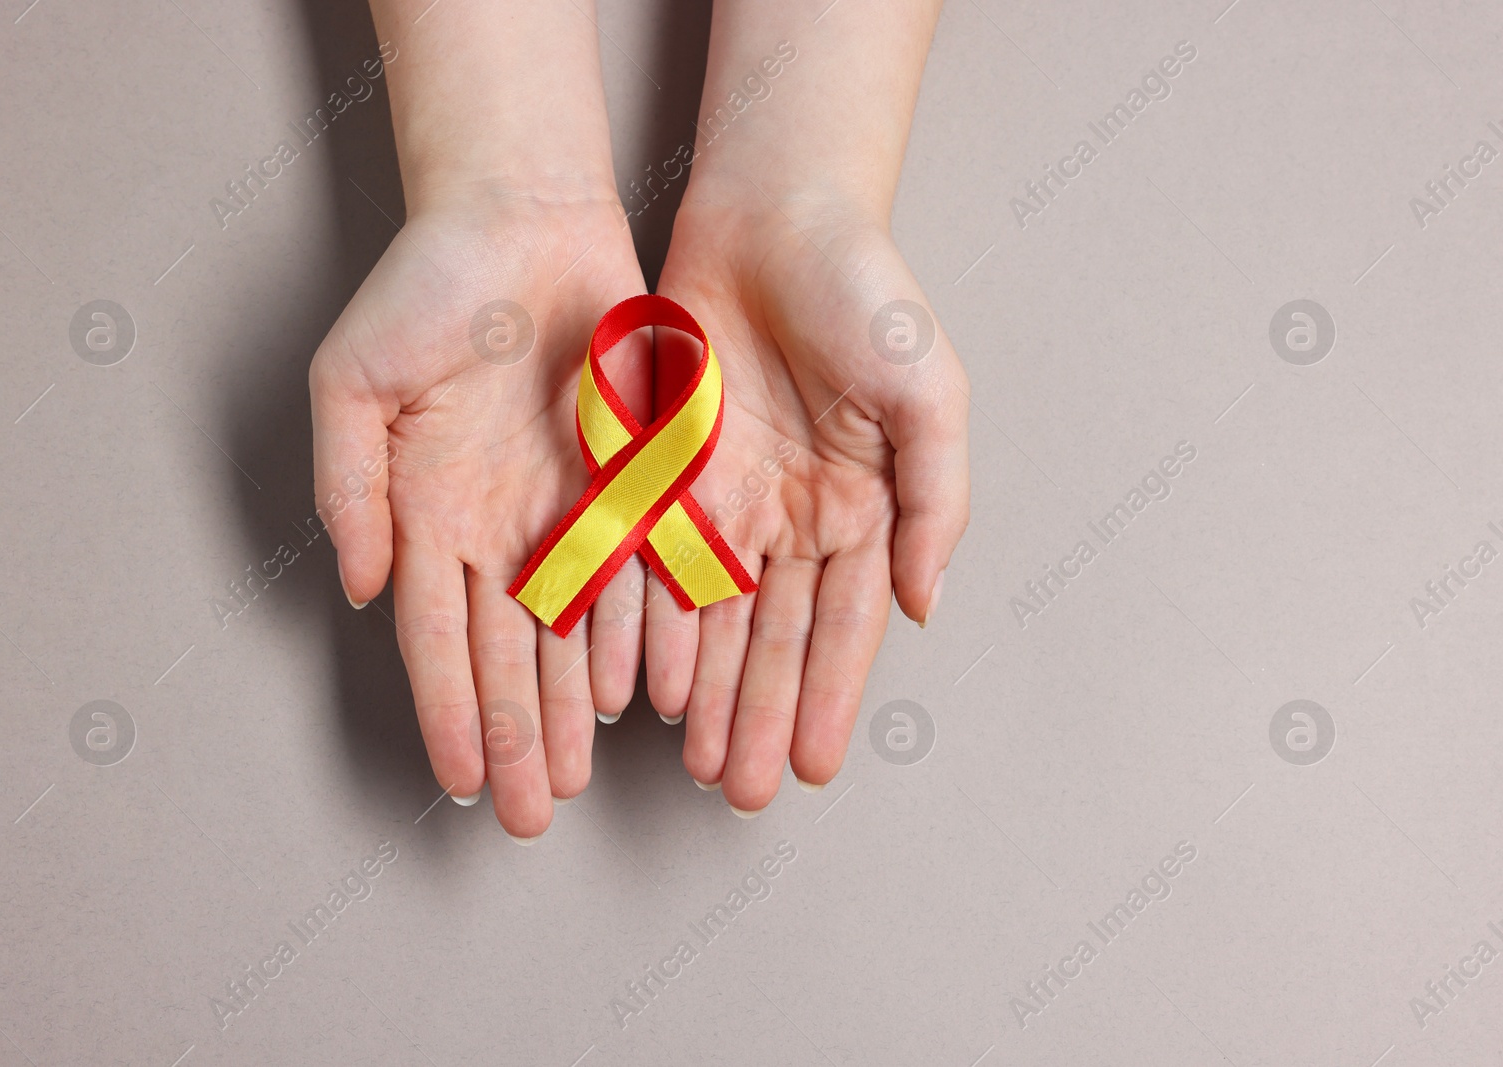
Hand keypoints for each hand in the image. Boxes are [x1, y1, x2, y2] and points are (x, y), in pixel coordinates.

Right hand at [309, 190, 650, 839]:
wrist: (521, 219)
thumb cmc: (426, 289)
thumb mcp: (353, 382)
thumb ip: (350, 488)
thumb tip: (361, 590)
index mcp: (426, 513)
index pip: (435, 637)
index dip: (449, 710)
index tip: (461, 782)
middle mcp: (496, 527)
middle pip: (506, 655)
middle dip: (516, 736)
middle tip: (527, 815)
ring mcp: (562, 508)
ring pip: (570, 631)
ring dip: (571, 708)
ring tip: (574, 777)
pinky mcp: (626, 479)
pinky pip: (633, 572)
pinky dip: (633, 633)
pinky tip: (635, 693)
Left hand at [644, 196, 969, 812]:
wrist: (774, 214)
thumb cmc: (866, 293)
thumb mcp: (929, 394)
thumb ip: (936, 502)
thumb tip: (925, 606)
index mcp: (860, 508)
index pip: (841, 625)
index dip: (824, 697)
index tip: (808, 767)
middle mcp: (792, 517)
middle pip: (770, 639)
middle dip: (757, 716)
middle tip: (740, 791)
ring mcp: (726, 499)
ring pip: (709, 618)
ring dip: (703, 691)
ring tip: (693, 760)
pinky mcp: (664, 471)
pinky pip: (652, 562)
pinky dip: (649, 624)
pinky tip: (643, 683)